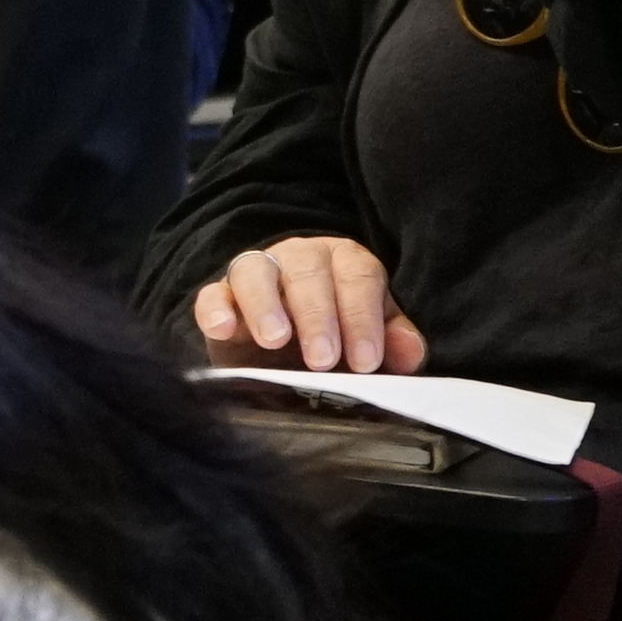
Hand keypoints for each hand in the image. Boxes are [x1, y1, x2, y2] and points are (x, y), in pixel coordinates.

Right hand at [195, 237, 427, 375]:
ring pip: (255, 272)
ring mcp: (255, 274)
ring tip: (274, 340)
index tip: (365, 361)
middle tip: (323, 360)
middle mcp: (299, 259)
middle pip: (308, 272)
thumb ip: (390, 343)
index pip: (357, 277)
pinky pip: (211, 293)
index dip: (362, 318)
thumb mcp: (367, 340)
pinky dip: (215, 309)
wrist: (282, 352)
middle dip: (317, 316)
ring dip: (265, 306)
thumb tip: (410, 354)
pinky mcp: (219, 297)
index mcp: (344, 262)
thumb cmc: (335, 340)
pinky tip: (224, 329)